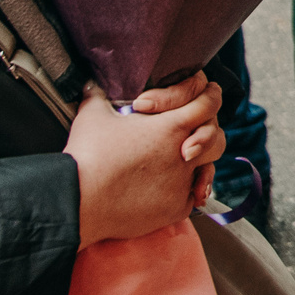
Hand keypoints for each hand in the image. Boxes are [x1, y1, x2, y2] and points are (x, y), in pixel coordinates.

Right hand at [68, 72, 226, 246]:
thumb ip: (100, 96)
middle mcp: (184, 154)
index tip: (204, 93)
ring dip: (199, 161)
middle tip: (189, 131)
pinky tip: (170, 186)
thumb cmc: (87, 156)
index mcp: (172, 126)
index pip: (209, 102)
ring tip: (183, 159)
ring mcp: (181, 183)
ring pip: (208, 168)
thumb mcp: (93, 116)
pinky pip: (190, 197)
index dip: (207, 94)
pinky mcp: (174, 209)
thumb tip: (93, 85)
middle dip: (207, 130)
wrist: (78, 201)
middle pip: (217, 136)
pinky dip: (183, 190)